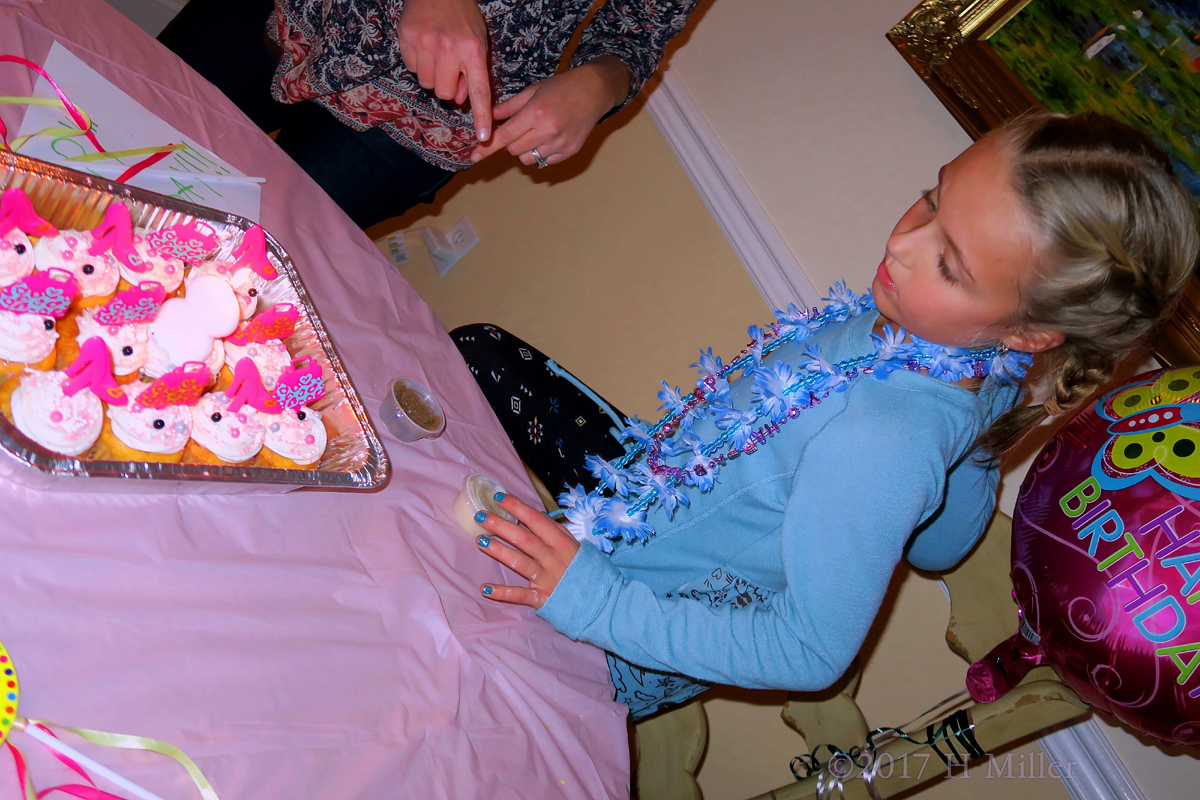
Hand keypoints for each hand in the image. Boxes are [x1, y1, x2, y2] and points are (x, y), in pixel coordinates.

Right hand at [397, 0, 492, 140]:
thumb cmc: (462, 17)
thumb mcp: (478, 40)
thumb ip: (473, 72)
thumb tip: (458, 101)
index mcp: (473, 50)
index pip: (479, 90)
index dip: (481, 115)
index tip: (483, 137)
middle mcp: (449, 49)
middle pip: (444, 94)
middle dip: (447, 87)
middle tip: (449, 70)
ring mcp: (425, 44)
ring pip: (426, 84)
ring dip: (432, 75)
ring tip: (436, 54)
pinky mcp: (407, 39)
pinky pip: (412, 69)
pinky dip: (418, 63)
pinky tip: (424, 46)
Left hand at [469, 56, 630, 166]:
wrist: (594, 91)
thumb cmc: (561, 88)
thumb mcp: (532, 91)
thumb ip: (509, 107)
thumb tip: (487, 117)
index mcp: (535, 113)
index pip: (505, 136)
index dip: (487, 146)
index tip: (473, 155)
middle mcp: (548, 130)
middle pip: (514, 150)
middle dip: (511, 142)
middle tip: (519, 128)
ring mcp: (560, 143)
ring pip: (528, 159)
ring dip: (525, 150)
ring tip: (535, 133)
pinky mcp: (570, 151)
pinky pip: (545, 162)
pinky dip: (541, 153)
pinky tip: (550, 138)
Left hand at [474, 493, 579, 607]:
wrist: (599, 598)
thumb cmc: (582, 568)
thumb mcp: (573, 544)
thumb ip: (554, 530)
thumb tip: (536, 514)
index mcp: (560, 542)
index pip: (536, 520)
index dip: (517, 508)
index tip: (499, 497)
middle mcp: (552, 558)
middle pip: (524, 539)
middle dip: (502, 526)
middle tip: (481, 516)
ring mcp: (546, 578)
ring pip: (519, 562)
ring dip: (499, 552)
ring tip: (480, 541)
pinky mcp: (541, 598)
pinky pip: (519, 595)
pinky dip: (502, 593)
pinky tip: (485, 588)